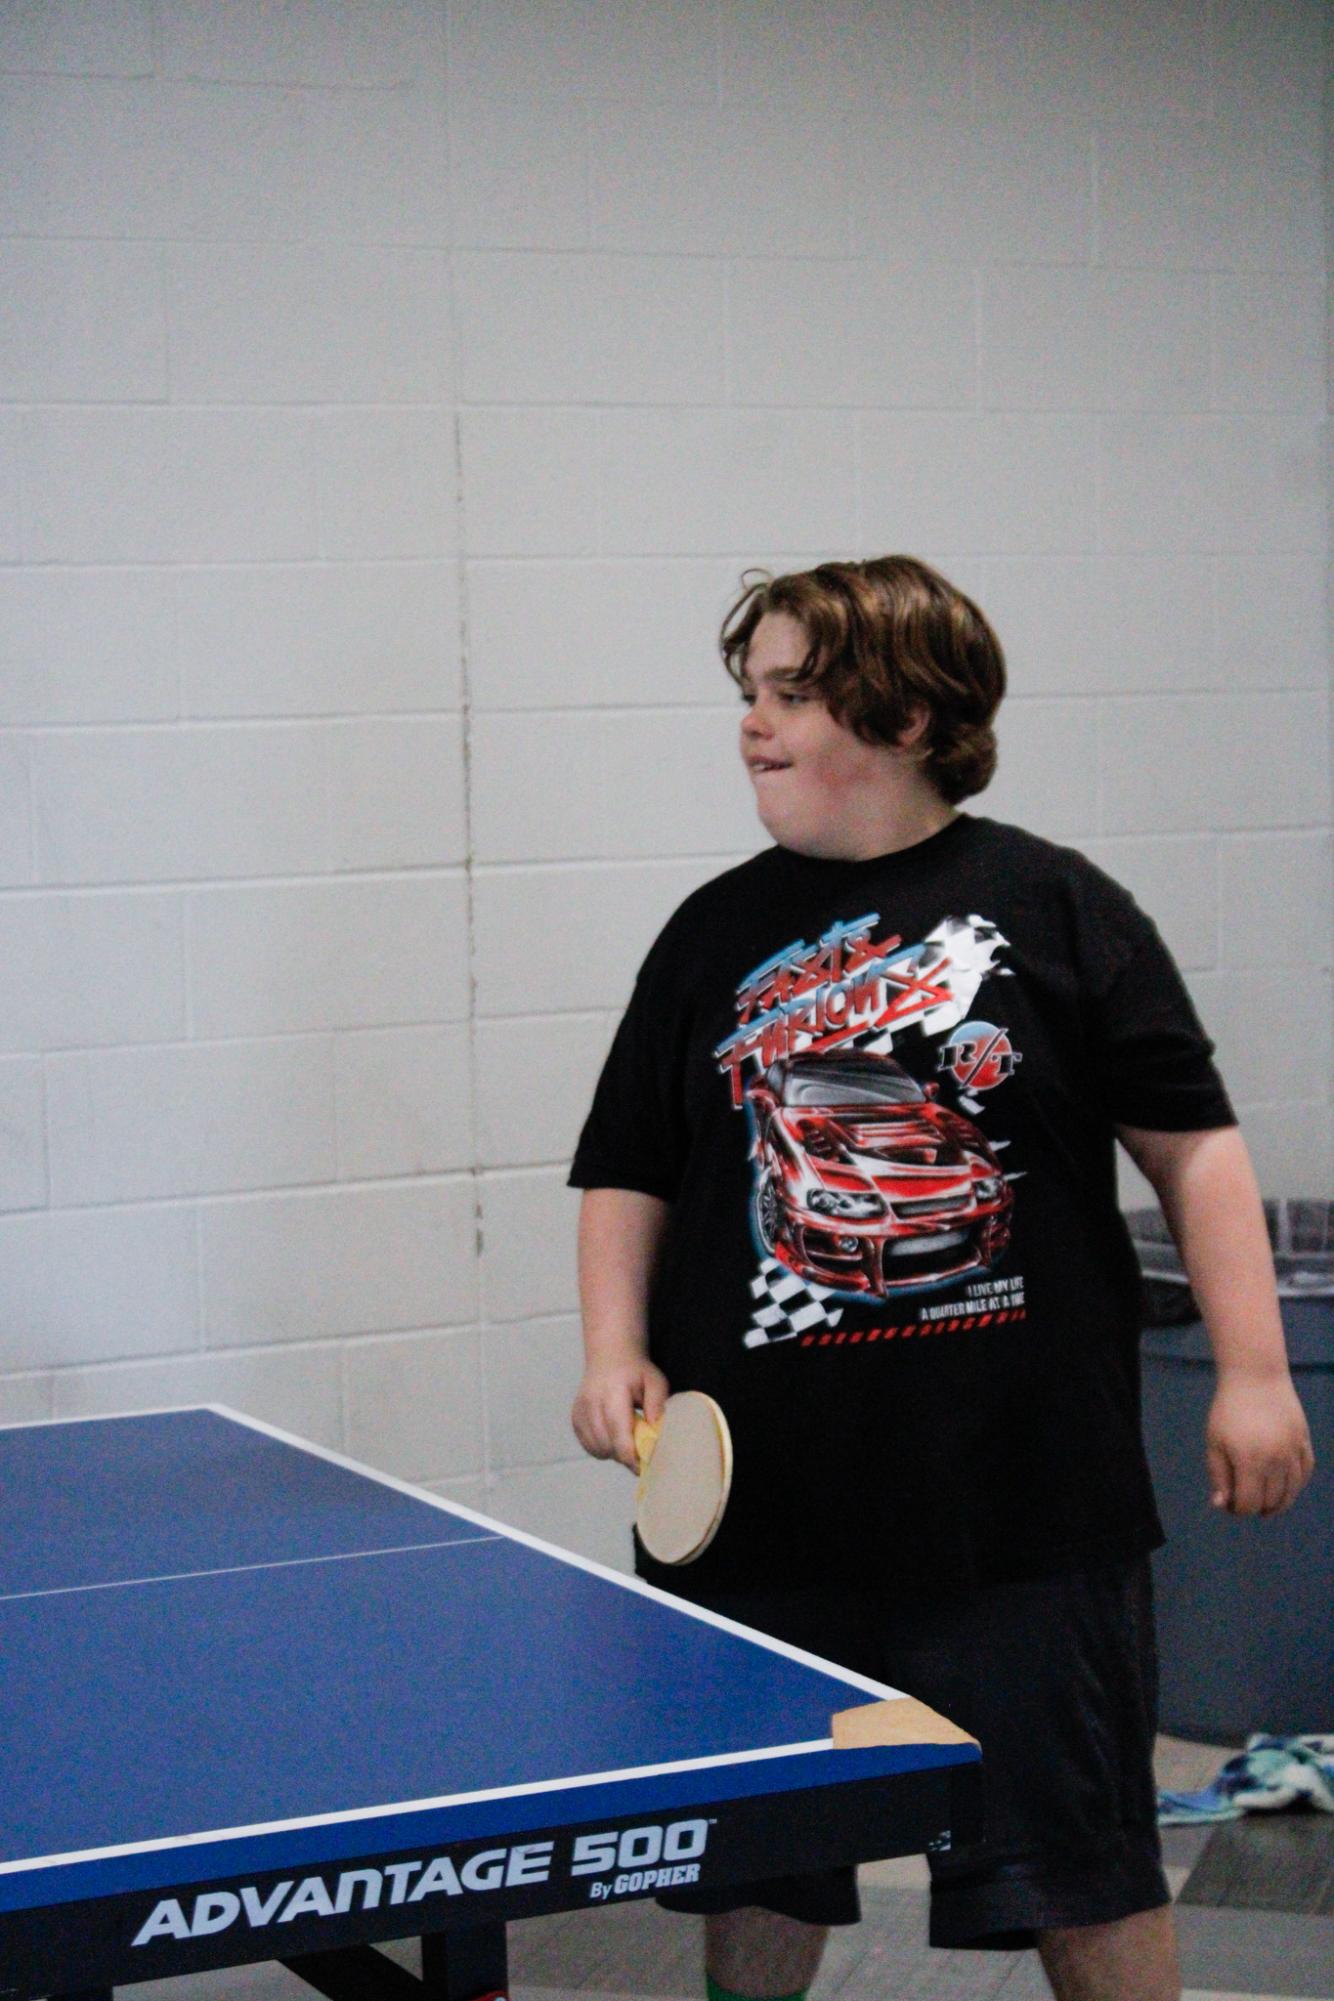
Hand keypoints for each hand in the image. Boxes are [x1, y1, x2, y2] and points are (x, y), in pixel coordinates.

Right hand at [572, 1357, 669, 1472]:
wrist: (610, 1355)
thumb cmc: (636, 1371)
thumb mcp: (655, 1381)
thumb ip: (657, 1403)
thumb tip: (655, 1429)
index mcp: (612, 1393)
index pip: (618, 1435)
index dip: (631, 1456)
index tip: (645, 1466)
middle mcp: (591, 1403)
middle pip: (607, 1446)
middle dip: (625, 1455)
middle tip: (640, 1452)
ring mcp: (580, 1411)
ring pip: (597, 1449)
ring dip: (613, 1453)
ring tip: (626, 1440)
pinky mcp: (575, 1418)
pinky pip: (588, 1446)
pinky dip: (601, 1448)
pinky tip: (613, 1437)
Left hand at [1206, 1372, 1314, 1517]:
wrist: (1256, 1377)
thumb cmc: (1228, 1410)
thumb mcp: (1214, 1442)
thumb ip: (1219, 1476)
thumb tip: (1223, 1505)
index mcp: (1250, 1461)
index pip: (1249, 1504)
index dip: (1238, 1510)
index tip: (1229, 1503)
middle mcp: (1276, 1460)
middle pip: (1271, 1501)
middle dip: (1256, 1507)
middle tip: (1244, 1499)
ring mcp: (1294, 1451)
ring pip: (1292, 1491)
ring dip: (1278, 1502)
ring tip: (1265, 1502)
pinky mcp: (1305, 1441)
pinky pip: (1305, 1473)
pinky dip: (1296, 1485)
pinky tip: (1284, 1486)